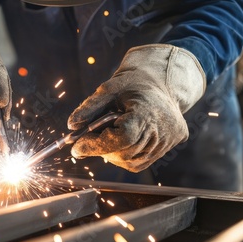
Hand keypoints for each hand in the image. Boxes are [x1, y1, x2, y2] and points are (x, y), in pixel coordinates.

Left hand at [68, 44, 205, 171]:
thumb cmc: (133, 82)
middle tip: (84, 141)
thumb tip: (71, 125)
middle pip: (125, 153)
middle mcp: (163, 130)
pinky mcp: (171, 145)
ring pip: (132, 162)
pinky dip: (125, 156)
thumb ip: (89, 107)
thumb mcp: (108, 88)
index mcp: (148, 112)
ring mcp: (169, 140)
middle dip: (100, 149)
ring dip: (112, 154)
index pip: (122, 138)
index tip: (77, 147)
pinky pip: (141, 162)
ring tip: (104, 137)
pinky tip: (119, 142)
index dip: (97, 145)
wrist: (163, 79)